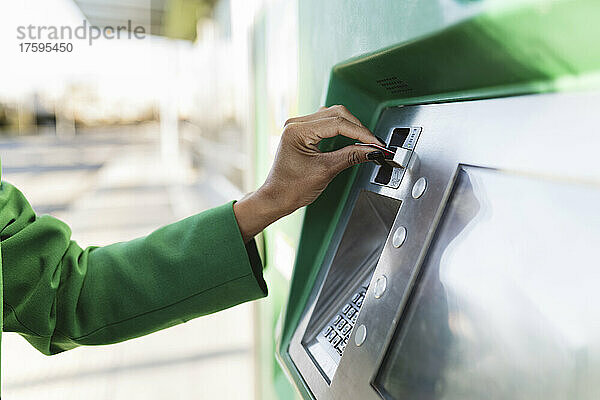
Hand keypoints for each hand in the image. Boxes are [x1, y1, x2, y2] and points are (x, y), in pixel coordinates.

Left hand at [234, 105, 381, 241]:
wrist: (277, 197)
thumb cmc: (291, 188)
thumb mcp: (326, 171)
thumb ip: (350, 156)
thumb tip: (371, 150)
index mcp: (297, 131)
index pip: (338, 123)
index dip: (361, 133)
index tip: (376, 143)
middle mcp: (296, 124)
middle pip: (337, 114)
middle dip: (358, 128)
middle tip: (374, 143)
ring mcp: (298, 126)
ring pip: (333, 115)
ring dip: (351, 126)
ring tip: (365, 141)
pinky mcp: (303, 131)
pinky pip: (327, 121)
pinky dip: (342, 128)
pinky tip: (351, 138)